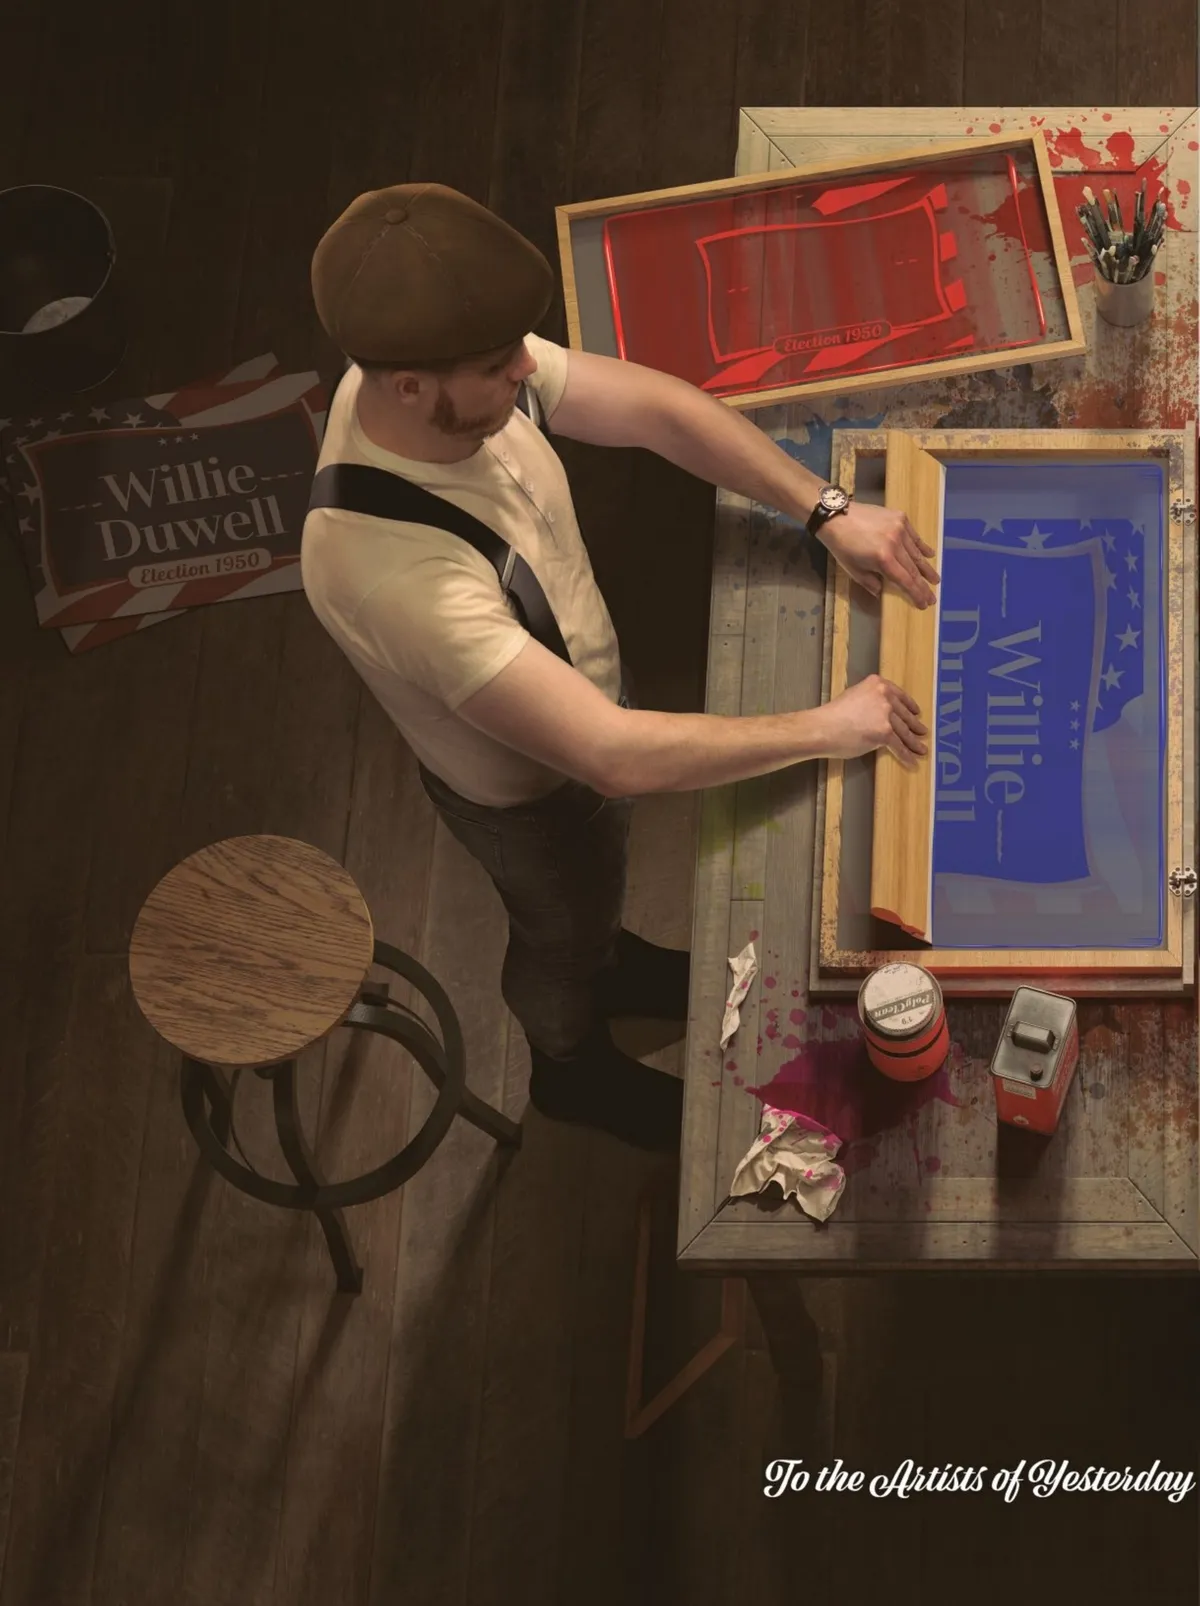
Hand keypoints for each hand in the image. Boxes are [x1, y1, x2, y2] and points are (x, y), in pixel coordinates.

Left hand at [816, 500, 939, 608]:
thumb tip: (883, 592)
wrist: (836, 515)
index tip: (924, 603)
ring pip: (916, 552)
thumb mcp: (853, 570)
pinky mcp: (900, 517)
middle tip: (933, 597)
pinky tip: (930, 554)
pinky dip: (922, 546)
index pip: (906, 581)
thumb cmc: (842, 546)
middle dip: (924, 585)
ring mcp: (900, 529)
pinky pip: (914, 536)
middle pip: (914, 568)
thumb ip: (871, 583)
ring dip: (926, 567)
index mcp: (883, 559)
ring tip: (935, 579)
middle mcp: (895, 544)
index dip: (917, 594)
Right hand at [816, 674, 927, 768]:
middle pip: (904, 714)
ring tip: (921, 749)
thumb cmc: (832, 715)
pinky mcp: (885, 733)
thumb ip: (869, 700)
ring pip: (904, 731)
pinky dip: (906, 755)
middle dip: (915, 726)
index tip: (916, 712)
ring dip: (914, 743)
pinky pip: (898, 746)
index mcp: (877, 684)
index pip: (899, 695)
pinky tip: (912, 761)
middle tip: (922, 732)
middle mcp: (885, 696)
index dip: (910, 706)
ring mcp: (886, 714)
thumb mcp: (853, 696)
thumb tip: (878, 714)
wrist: (823, 728)